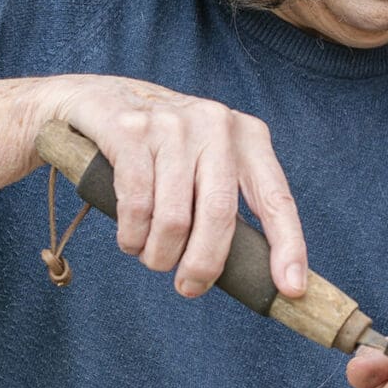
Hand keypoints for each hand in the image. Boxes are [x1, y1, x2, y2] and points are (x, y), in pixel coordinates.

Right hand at [36, 75, 306, 299]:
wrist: (95, 98)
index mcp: (248, 136)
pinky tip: (131, 240)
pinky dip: (133, 237)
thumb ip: (227, 202)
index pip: (276, 198)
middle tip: (189, 288)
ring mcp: (173, 125)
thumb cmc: (161, 147)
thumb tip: (251, 271)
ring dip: (159, 254)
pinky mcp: (130, 131)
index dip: (288, 246)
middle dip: (205, 264)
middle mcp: (216, 125)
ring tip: (152, 256)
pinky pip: (137, 206)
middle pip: (220, 216)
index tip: (291, 289)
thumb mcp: (206, 161)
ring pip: (174, 219)